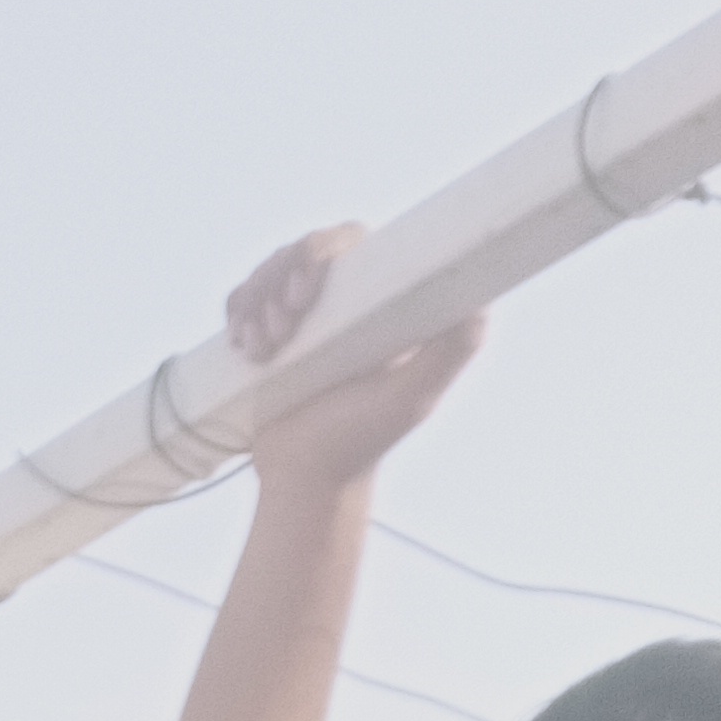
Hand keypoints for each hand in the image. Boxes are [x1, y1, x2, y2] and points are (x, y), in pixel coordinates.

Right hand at [227, 225, 484, 501]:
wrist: (306, 478)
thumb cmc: (362, 441)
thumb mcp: (413, 397)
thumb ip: (452, 351)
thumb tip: (481, 303)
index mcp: (383, 301)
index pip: (349, 242)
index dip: (317, 253)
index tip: (304, 294)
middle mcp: (348, 301)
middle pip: (304, 249)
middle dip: (279, 281)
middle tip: (281, 332)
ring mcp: (307, 315)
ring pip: (271, 270)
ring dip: (257, 302)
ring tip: (262, 351)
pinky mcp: (273, 330)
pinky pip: (246, 294)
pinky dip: (239, 312)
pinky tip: (245, 346)